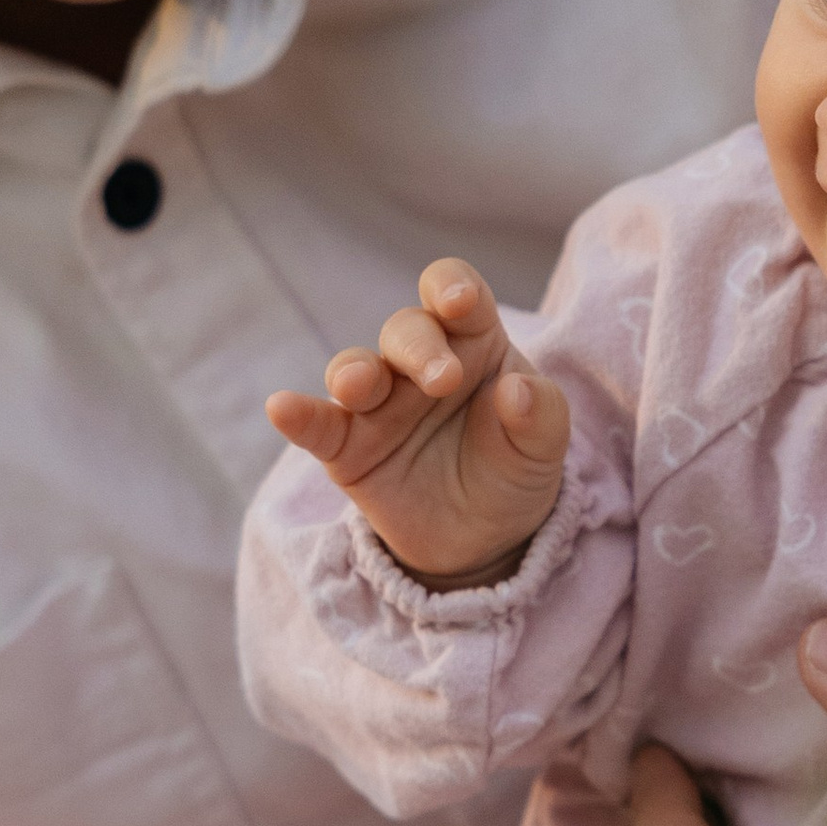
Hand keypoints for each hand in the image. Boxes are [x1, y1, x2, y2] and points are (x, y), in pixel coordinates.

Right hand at [265, 259, 569, 585]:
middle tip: (442, 380)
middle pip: (406, 331)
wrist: (484, 538)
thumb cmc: (514, 469)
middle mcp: (420, 361)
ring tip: (358, 386)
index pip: (457, 294)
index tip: (459, 301)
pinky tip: (281, 408)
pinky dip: (297, 415)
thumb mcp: (544, 448)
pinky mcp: (346, 446)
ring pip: (356, 368)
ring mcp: (379, 402)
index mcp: (473, 341)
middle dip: (418, 347)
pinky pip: (317, 425)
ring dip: (354, 372)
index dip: (452, 287)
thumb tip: (515, 390)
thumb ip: (541, 414)